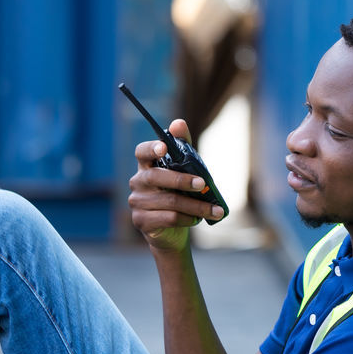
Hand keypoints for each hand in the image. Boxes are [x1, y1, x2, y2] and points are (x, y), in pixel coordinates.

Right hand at [128, 119, 224, 252]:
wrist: (172, 230)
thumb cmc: (179, 194)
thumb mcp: (185, 169)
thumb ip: (182, 146)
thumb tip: (178, 123)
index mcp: (146, 166)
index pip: (142, 152)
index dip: (151, 148)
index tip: (164, 148)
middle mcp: (137, 182)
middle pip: (156, 177)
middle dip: (182, 180)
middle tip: (203, 184)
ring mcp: (136, 202)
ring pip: (169, 201)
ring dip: (197, 206)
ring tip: (216, 210)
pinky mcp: (141, 221)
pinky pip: (169, 217)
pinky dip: (188, 218)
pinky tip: (198, 220)